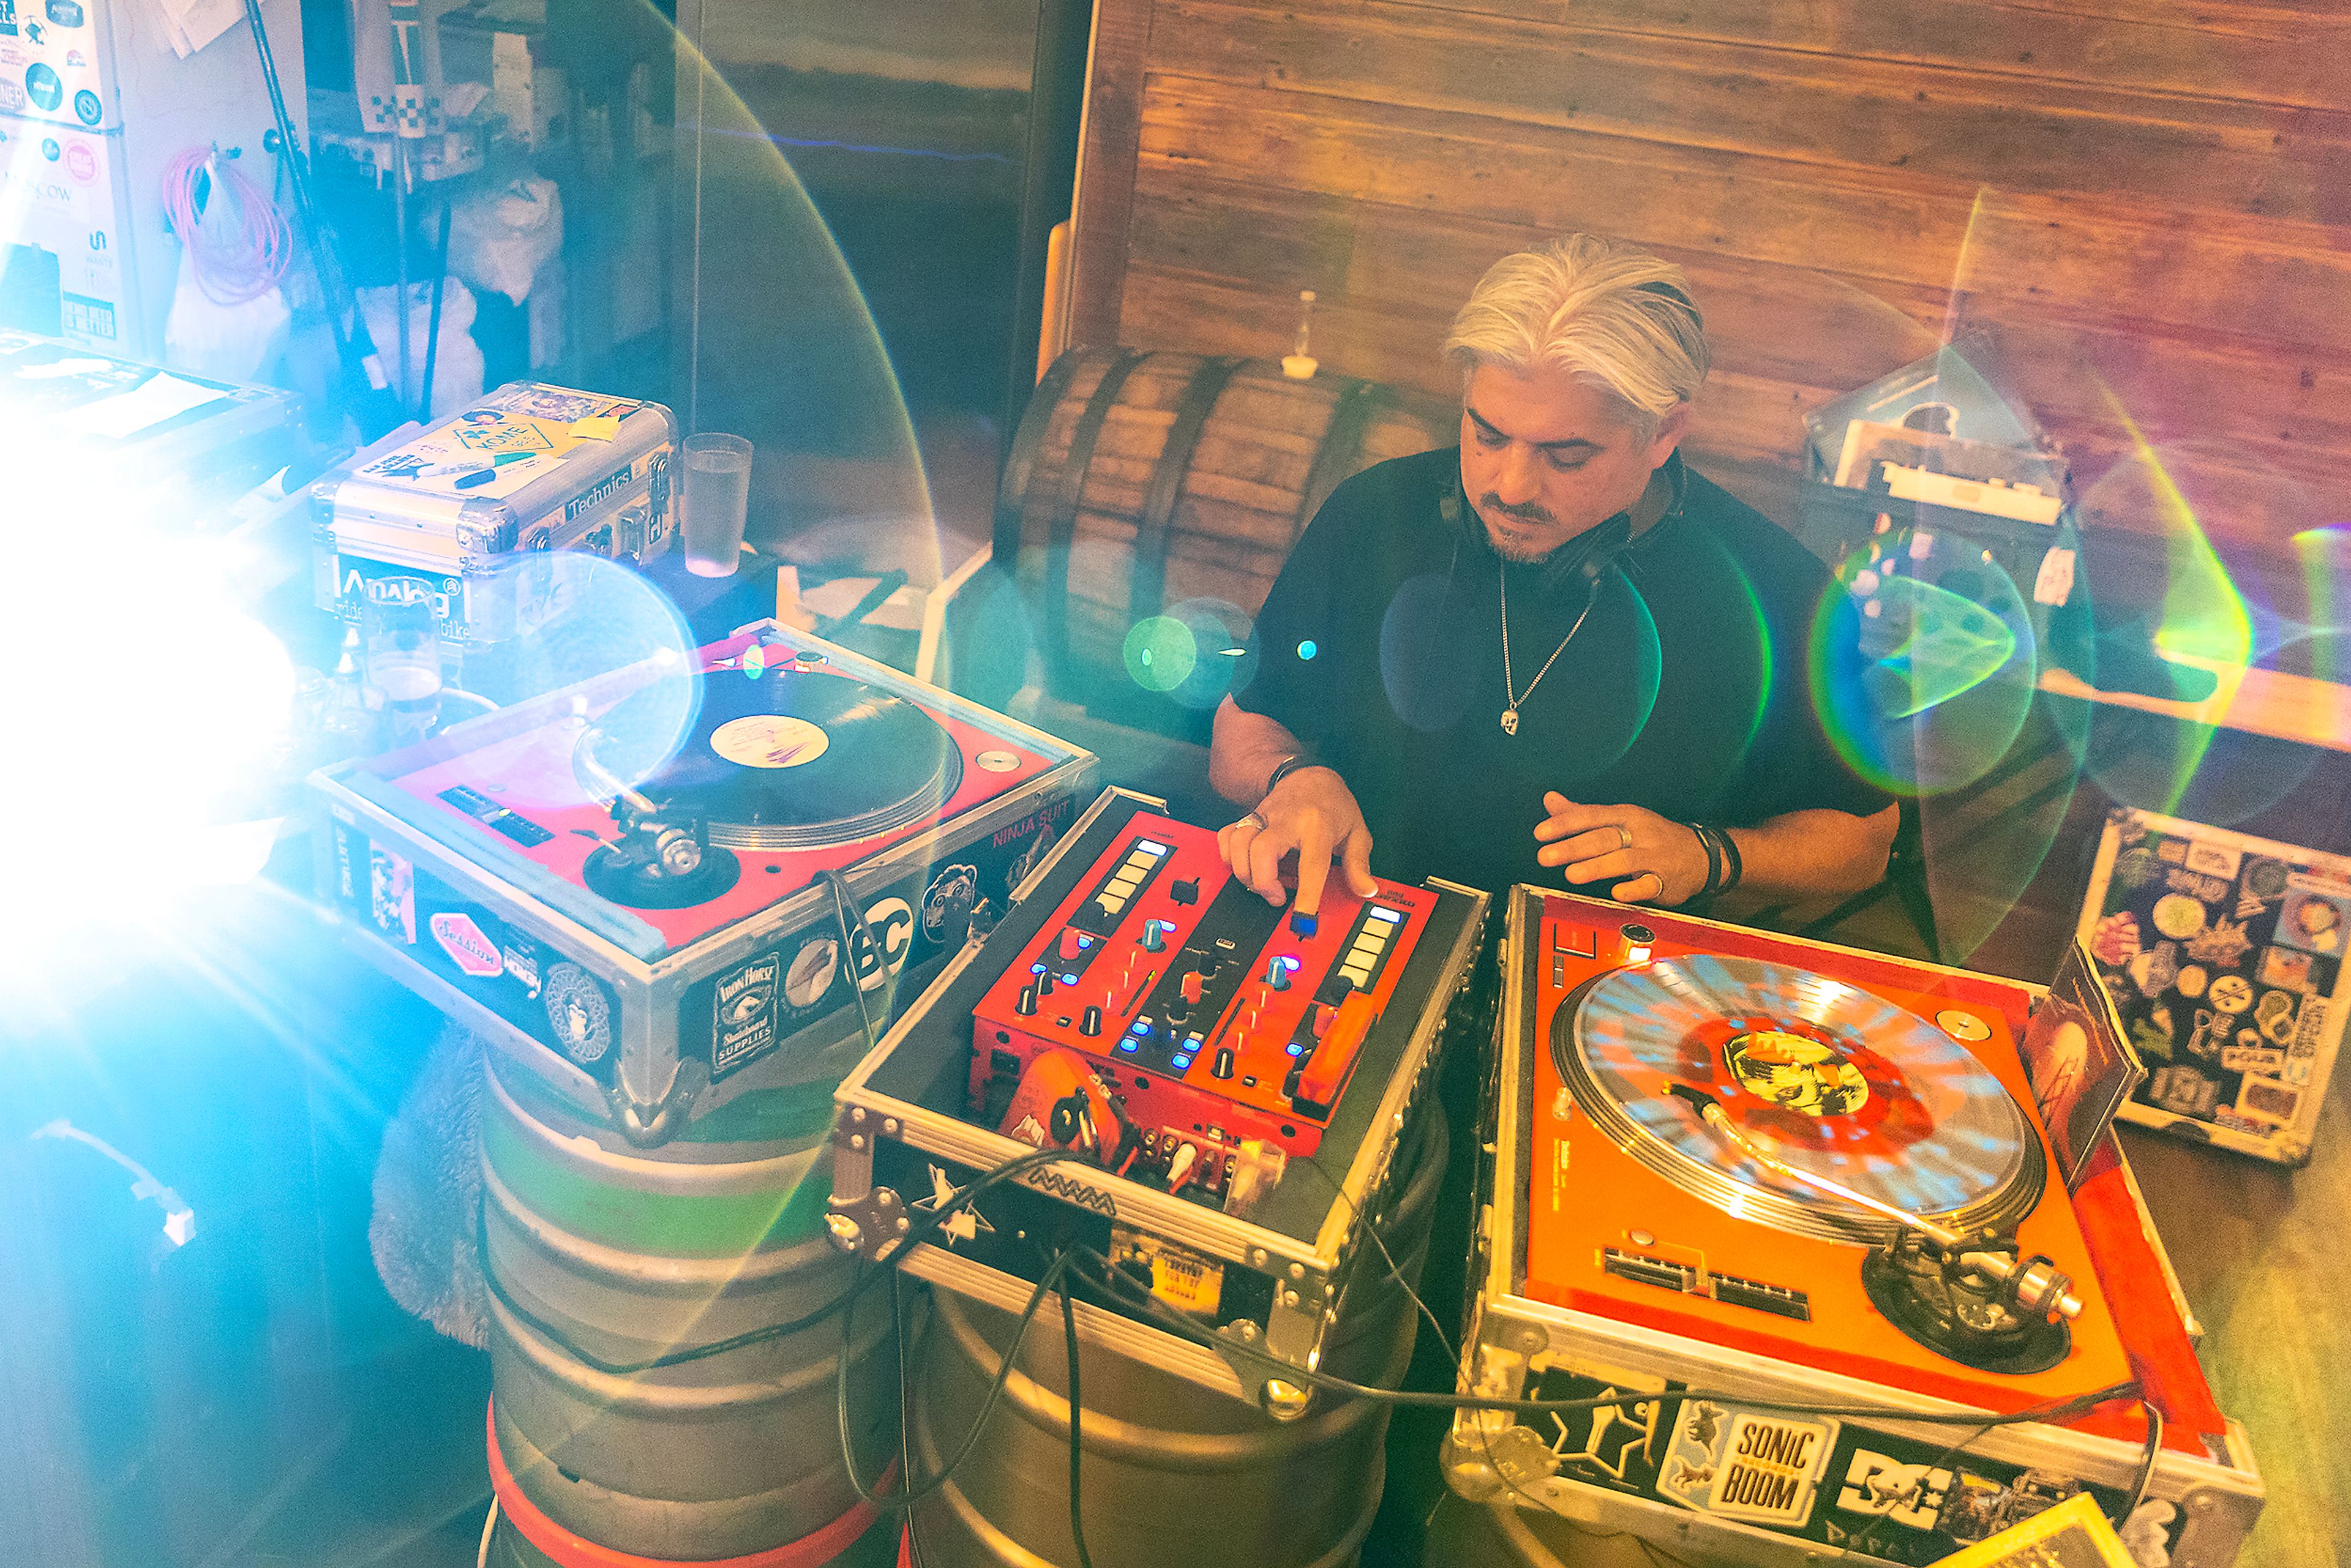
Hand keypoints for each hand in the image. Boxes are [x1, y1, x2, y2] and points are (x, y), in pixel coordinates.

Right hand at [1217, 766, 1377, 914]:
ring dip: (1245, 872)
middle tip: (1278, 897)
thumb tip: (1366, 890)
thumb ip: (1359, 864)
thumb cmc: (1332, 804)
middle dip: (1264, 882)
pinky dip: (1228, 856)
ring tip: (1263, 885)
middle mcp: (1286, 820)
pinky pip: (1226, 836)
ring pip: (1238, 844)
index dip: (1307, 893)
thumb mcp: (1356, 831)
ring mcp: (1263, 817)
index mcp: (1317, 825)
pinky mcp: (1247, 818)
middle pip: (1261, 851)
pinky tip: (1244, 866)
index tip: (1303, 917)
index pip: (1311, 862)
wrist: (1307, 774)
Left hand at [1533, 793, 1709, 905]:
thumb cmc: (1652, 836)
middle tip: (1545, 856)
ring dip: (1596, 866)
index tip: (1540, 833)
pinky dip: (1633, 889)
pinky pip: (1649, 885)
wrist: (1702, 855)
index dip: (1565, 824)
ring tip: (1570, 875)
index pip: (1592, 816)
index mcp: (1626, 815)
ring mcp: (1654, 856)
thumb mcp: (1621, 819)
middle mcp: (1639, 833)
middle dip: (1573, 847)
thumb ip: (1583, 814)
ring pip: (1623, 860)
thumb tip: (1550, 800)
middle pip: (1603, 838)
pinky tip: (1616, 893)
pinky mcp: (1666, 880)